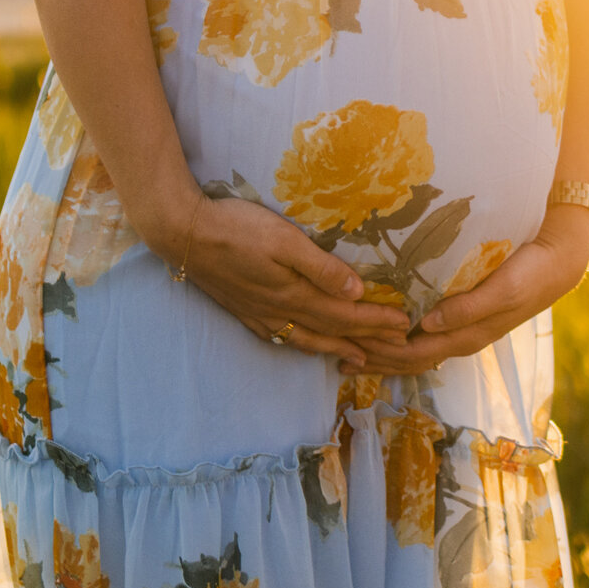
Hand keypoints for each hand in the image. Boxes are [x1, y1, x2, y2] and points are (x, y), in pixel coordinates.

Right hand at [169, 195, 415, 367]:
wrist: (184, 234)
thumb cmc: (237, 229)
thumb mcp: (283, 240)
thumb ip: (320, 267)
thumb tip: (357, 291)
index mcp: (295, 294)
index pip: (346, 314)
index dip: (376, 321)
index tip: (404, 325)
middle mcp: (280, 312)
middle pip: (332, 331)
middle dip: (367, 340)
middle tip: (396, 349)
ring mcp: (261, 315)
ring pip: (308, 340)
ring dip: (337, 349)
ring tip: (359, 359)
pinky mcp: (245, 311)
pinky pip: (283, 337)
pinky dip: (304, 345)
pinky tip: (305, 343)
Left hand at [359, 206, 588, 376]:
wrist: (557, 261)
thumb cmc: (529, 273)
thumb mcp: (501, 290)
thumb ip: (468, 308)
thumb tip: (427, 325)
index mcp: (465, 336)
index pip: (413, 354)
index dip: (381, 354)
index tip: (348, 345)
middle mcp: (458, 337)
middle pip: (407, 357)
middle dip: (372, 357)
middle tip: (335, 349)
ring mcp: (460, 327)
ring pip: (413, 348)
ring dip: (381, 351)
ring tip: (347, 346)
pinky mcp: (461, 312)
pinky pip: (423, 332)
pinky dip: (398, 335)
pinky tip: (381, 326)